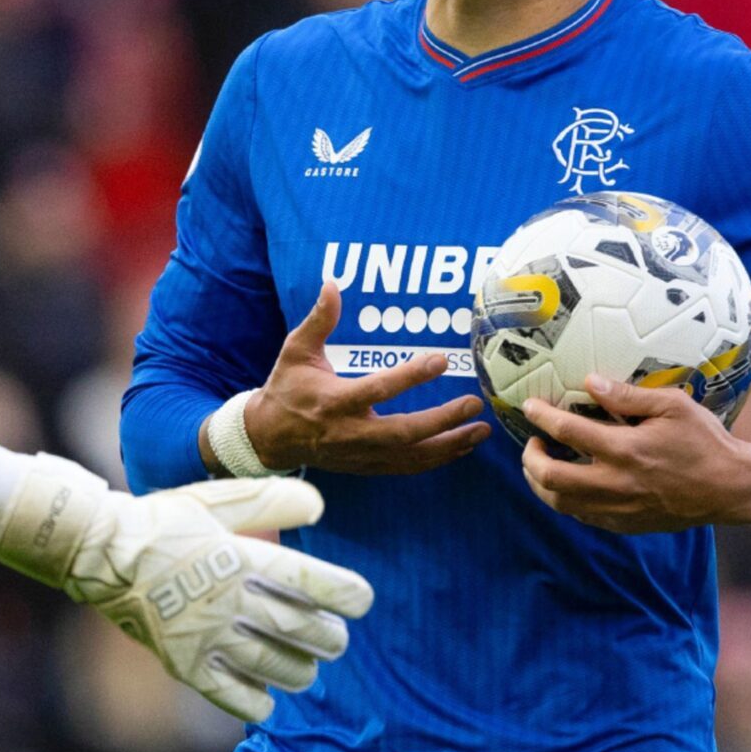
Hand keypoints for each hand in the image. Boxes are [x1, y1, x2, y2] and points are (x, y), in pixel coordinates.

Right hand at [0, 455, 375, 720]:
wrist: (100, 555)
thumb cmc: (163, 523)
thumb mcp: (216, 499)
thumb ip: (270, 500)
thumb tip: (319, 505)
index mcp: (240, 558)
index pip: (309, 582)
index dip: (345, 594)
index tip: (362, 600)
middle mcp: (230, 601)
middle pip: (301, 629)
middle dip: (330, 637)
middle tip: (335, 637)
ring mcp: (207, 637)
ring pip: (276, 666)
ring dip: (302, 669)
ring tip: (306, 665)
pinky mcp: (186, 665)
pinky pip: (234, 698)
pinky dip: (259, 702)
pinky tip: (267, 695)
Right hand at [227, 281, 486, 474]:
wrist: (269, 437)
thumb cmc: (286, 388)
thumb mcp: (296, 350)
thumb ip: (319, 319)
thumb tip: (332, 284)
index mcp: (334, 401)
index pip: (379, 389)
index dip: (411, 376)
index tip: (441, 361)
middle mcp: (350, 432)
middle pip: (404, 432)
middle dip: (443, 421)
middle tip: (474, 404)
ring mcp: (361, 454)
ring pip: (411, 456)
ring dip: (449, 445)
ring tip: (481, 430)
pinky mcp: (367, 466)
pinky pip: (408, 467)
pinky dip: (437, 459)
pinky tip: (461, 447)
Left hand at [520, 374, 750, 535]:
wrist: (731, 488)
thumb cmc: (705, 441)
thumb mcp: (673, 406)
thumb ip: (628, 396)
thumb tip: (589, 382)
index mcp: (626, 449)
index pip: (567, 432)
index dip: (541, 417)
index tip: (529, 406)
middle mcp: (617, 483)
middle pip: (551, 479)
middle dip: (530, 459)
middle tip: (532, 443)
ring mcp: (620, 509)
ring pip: (561, 504)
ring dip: (541, 484)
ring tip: (541, 464)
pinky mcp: (625, 524)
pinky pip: (582, 516)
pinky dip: (566, 500)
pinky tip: (569, 484)